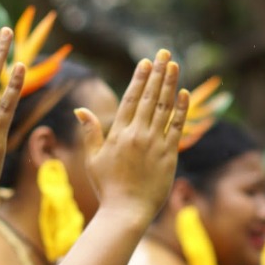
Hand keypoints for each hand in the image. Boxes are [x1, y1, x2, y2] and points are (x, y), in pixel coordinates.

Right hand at [80, 49, 188, 223]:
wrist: (126, 211)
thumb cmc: (107, 187)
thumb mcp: (93, 158)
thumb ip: (90, 132)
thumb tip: (80, 109)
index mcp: (118, 134)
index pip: (130, 99)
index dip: (139, 79)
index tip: (145, 62)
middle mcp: (138, 135)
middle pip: (149, 97)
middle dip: (157, 73)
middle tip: (163, 53)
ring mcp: (155, 144)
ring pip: (164, 108)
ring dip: (170, 84)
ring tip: (174, 65)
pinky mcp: (170, 155)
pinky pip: (176, 127)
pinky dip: (181, 110)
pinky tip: (184, 94)